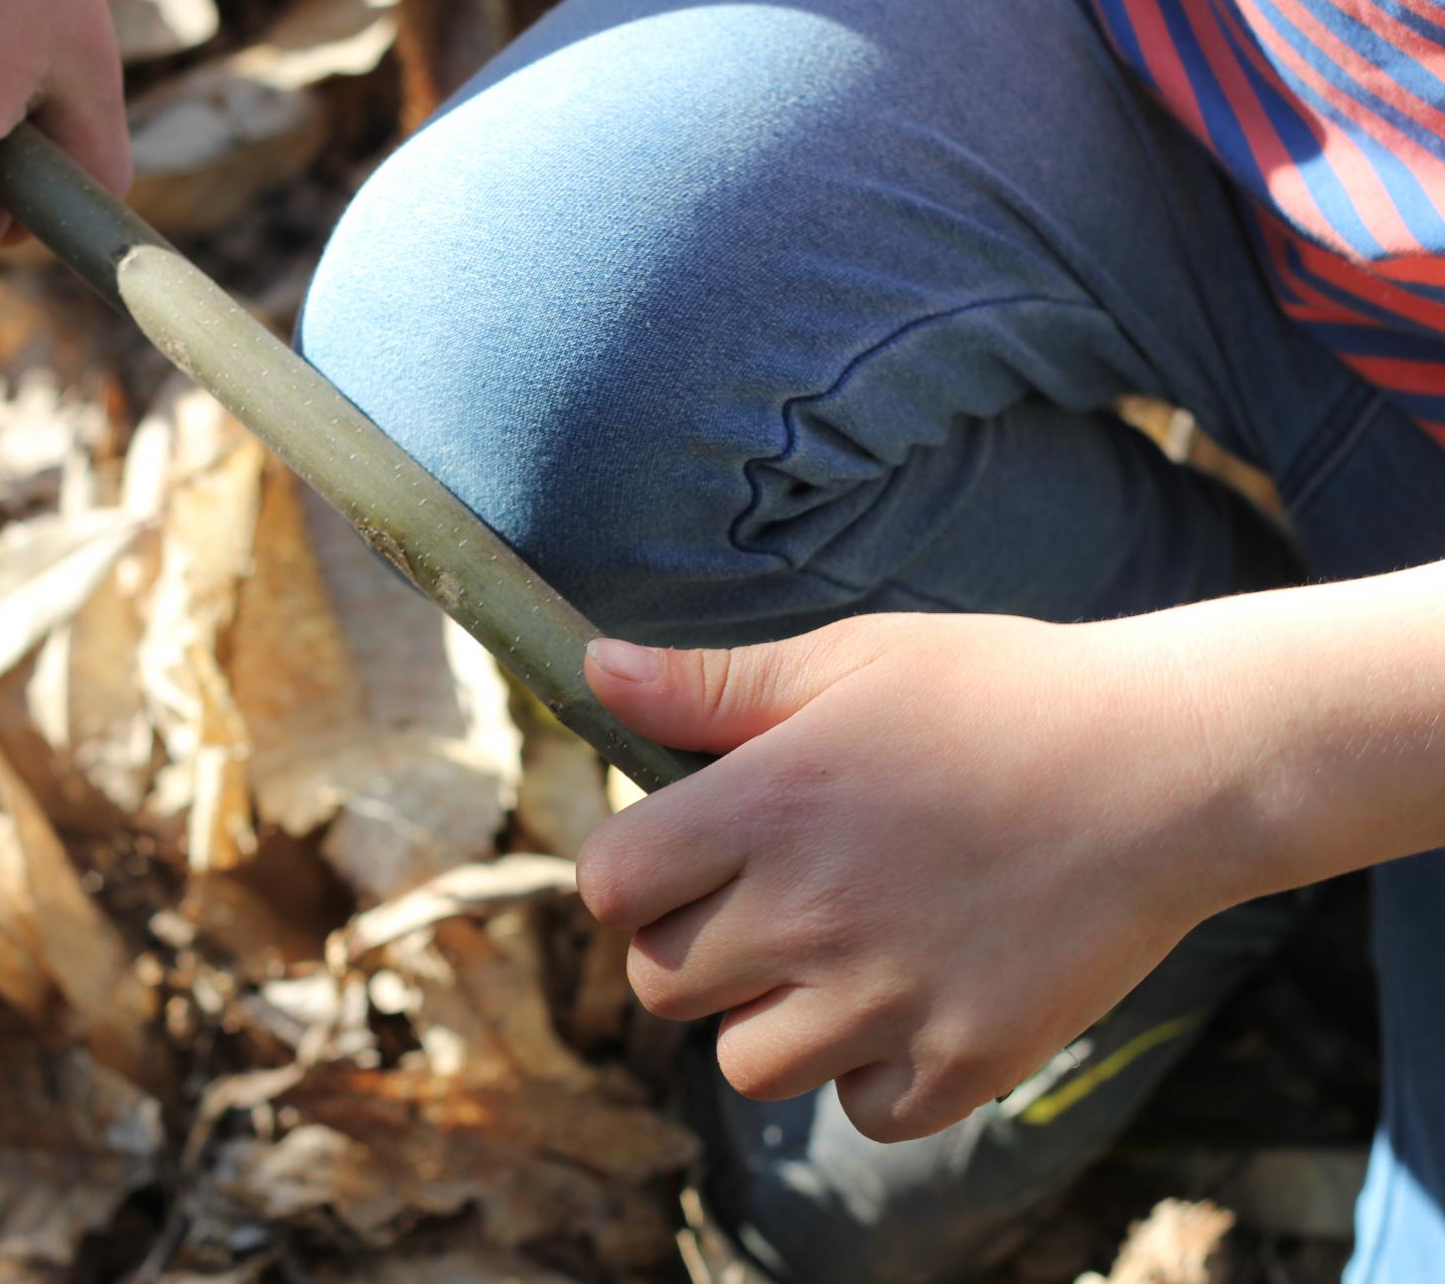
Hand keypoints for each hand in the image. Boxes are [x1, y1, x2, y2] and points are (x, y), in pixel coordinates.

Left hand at [577, 612, 1250, 1142]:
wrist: (1174, 762)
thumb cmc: (1004, 694)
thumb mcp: (851, 658)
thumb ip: (712, 686)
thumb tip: (596, 671)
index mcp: (768, 806)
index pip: (610, 885)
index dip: (631, 874)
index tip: (680, 857)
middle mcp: (812, 912)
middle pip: (660, 984)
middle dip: (691, 948)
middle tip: (764, 904)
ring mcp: (890, 998)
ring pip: (746, 1064)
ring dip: (772, 1020)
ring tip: (842, 955)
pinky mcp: (967, 1059)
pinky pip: (862, 1110)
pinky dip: (873, 1073)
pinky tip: (912, 999)